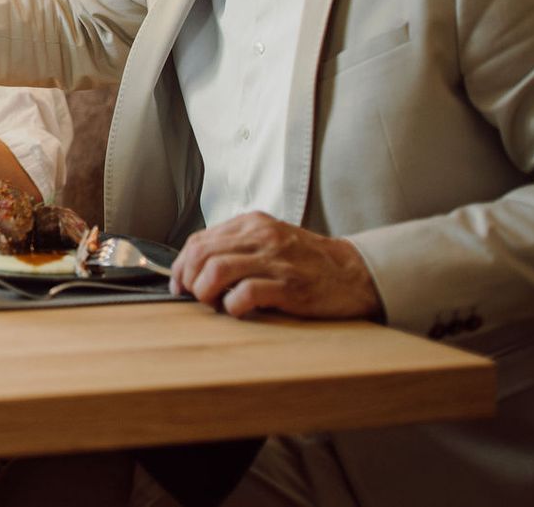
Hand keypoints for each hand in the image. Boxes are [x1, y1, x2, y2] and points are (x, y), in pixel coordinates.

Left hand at [171, 212, 383, 319]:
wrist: (354, 273)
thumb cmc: (308, 262)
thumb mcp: (270, 241)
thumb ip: (238, 247)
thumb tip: (197, 268)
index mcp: (252, 223)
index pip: (199, 240)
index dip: (181, 265)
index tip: (179, 284)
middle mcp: (261, 236)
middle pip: (202, 254)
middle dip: (188, 279)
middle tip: (192, 297)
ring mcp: (275, 260)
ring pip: (217, 270)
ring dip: (204, 292)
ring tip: (211, 304)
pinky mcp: (289, 285)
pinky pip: (246, 293)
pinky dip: (232, 305)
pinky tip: (236, 311)